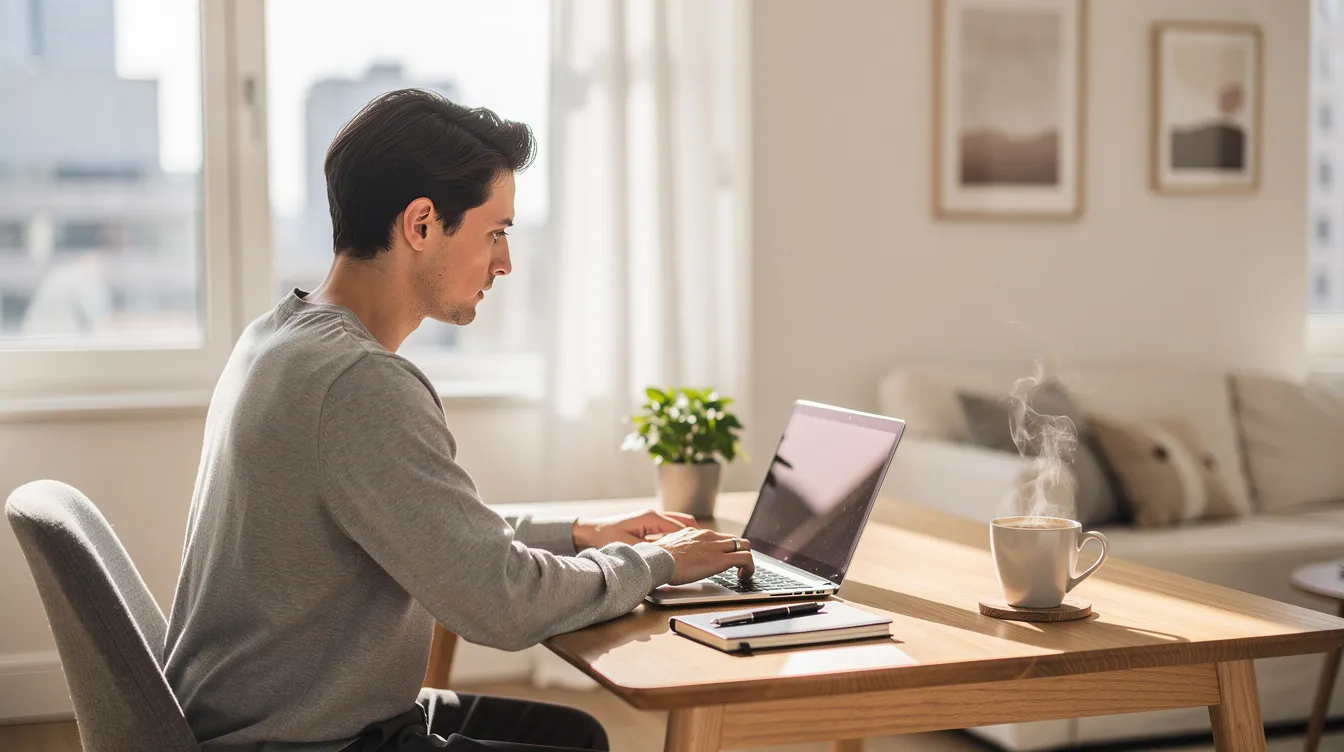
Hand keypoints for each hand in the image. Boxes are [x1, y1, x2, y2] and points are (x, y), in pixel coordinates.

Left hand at [571, 509, 696, 548]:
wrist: (587, 532)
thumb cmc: (604, 537)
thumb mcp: (627, 546)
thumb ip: (648, 551)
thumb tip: (666, 557)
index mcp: (651, 518)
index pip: (681, 527)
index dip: (694, 539)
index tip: (704, 550)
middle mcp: (654, 515)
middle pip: (685, 523)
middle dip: (696, 536)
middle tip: (706, 551)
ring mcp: (651, 519)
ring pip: (680, 525)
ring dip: (688, 536)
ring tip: (697, 551)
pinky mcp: (647, 525)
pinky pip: (670, 528)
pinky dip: (679, 537)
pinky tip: (680, 550)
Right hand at [652, 527, 754, 584]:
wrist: (658, 559)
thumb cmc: (657, 557)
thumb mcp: (668, 547)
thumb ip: (676, 548)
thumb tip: (672, 555)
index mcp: (696, 533)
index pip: (719, 536)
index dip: (726, 548)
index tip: (724, 558)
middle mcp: (709, 536)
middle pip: (735, 539)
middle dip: (740, 552)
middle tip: (737, 567)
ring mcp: (716, 547)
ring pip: (744, 545)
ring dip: (747, 560)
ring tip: (742, 574)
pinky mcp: (721, 560)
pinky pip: (745, 558)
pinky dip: (750, 568)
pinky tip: (744, 577)